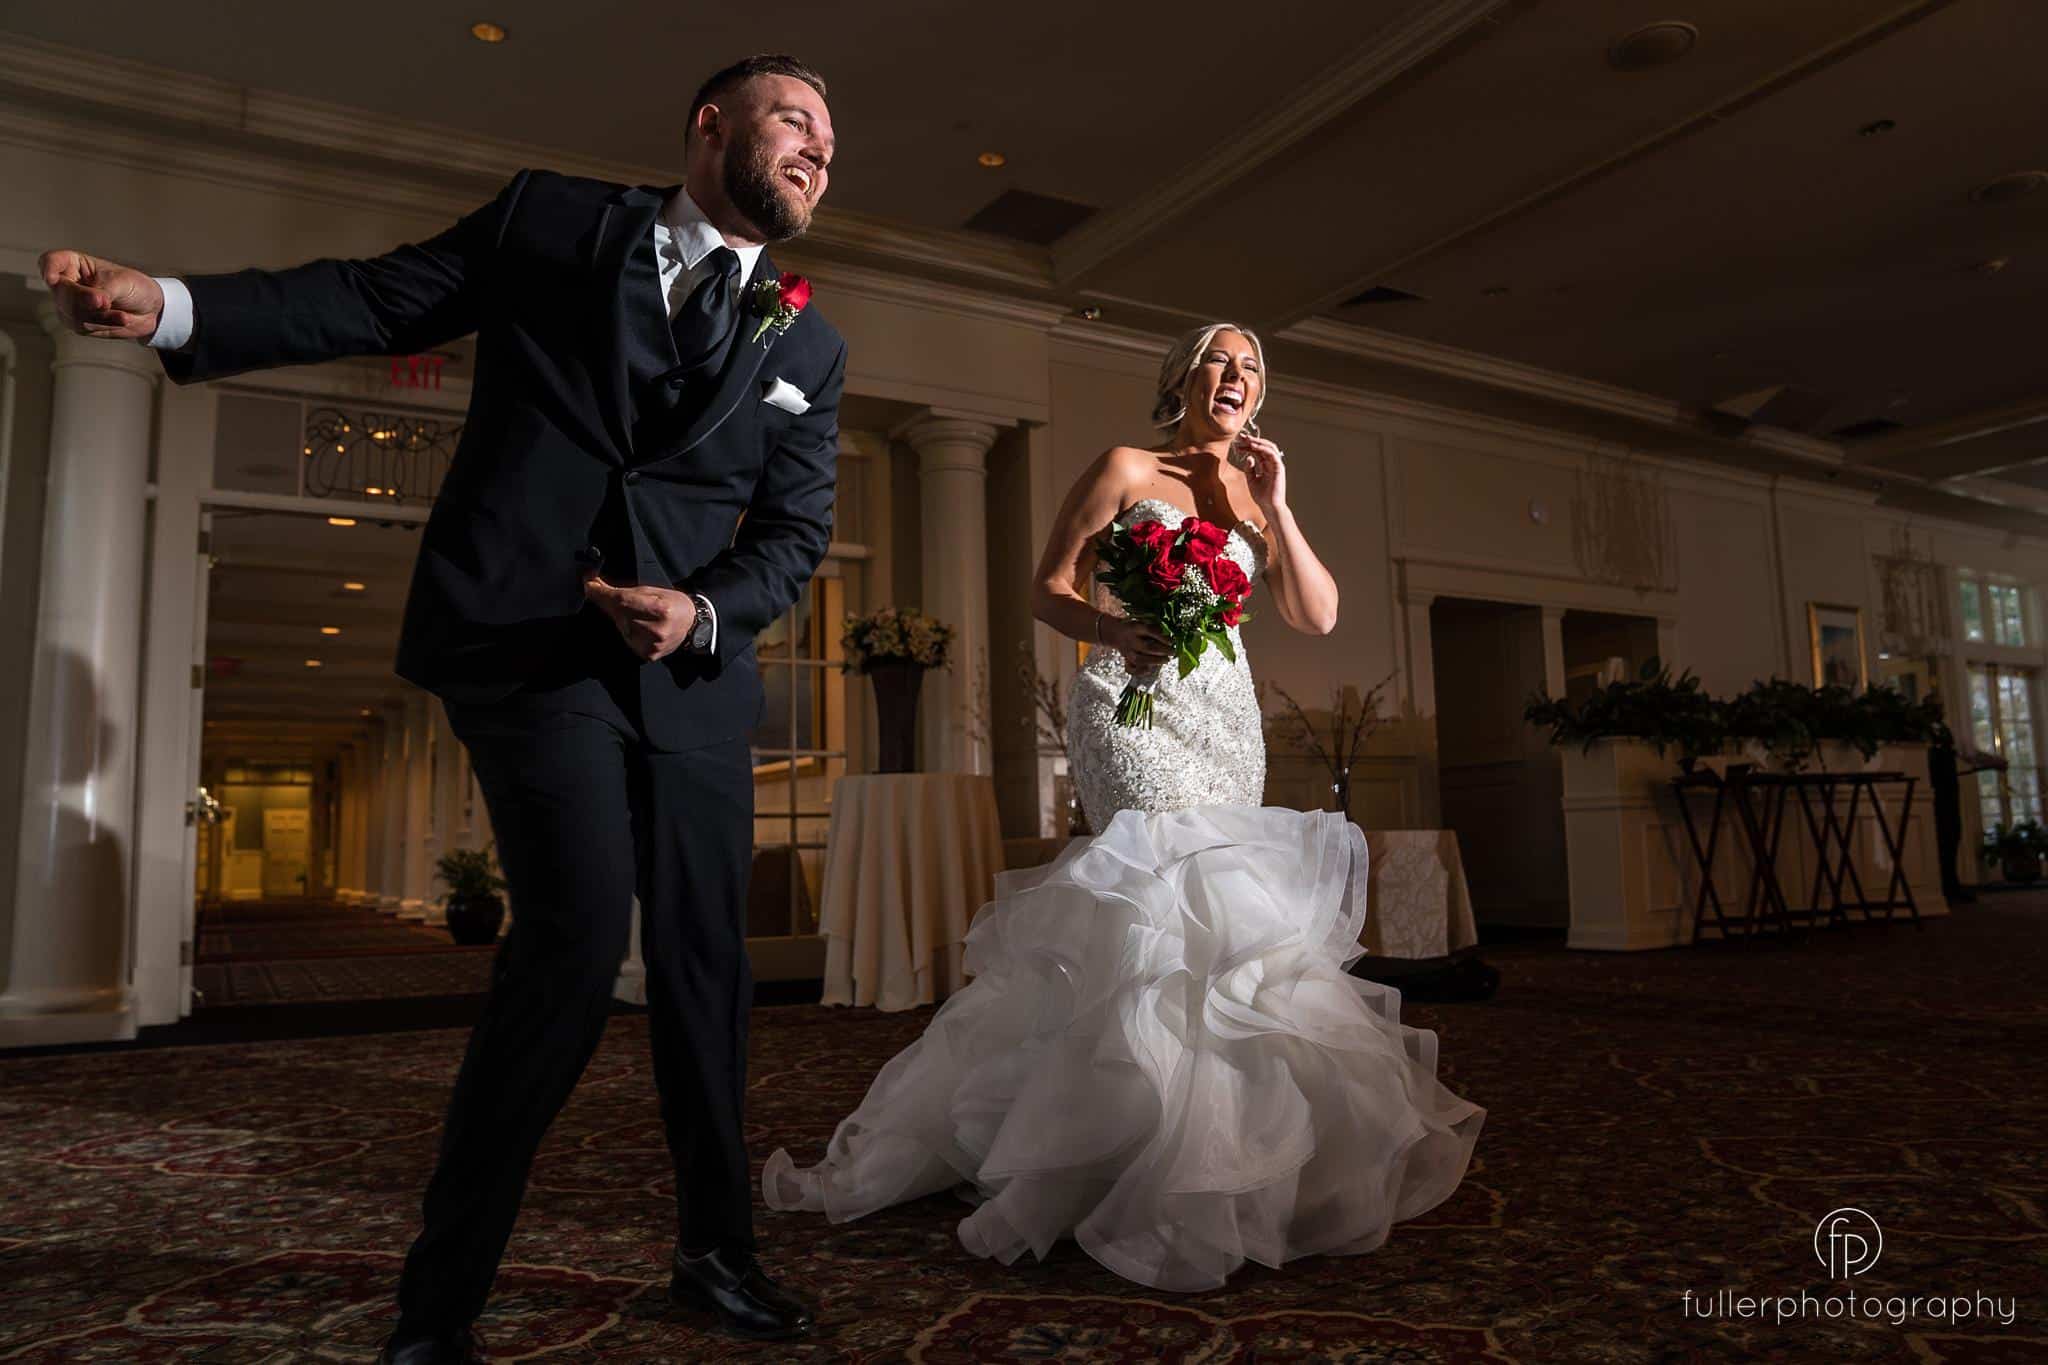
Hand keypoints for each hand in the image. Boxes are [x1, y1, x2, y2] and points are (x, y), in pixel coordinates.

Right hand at [40, 250, 165, 341]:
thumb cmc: (134, 287)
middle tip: (105, 301)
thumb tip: (91, 302)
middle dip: (83, 299)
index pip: (50, 261)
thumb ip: (103, 291)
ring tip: (122, 314)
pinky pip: (83, 327)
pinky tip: (122, 319)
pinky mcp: (78, 323)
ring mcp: (69, 305)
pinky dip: (105, 324)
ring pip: (71, 313)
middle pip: (60, 292)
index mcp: (73, 264)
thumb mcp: (121, 282)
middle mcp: (67, 283)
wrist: (151, 310)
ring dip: (100, 316)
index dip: (48, 269)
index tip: (53, 279)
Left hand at [582, 573, 696, 660]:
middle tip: (606, 594)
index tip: (588, 586)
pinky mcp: (648, 654)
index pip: (621, 600)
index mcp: (660, 609)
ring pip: (621, 627)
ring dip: (620, 618)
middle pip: (618, 614)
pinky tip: (638, 626)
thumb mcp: (653, 591)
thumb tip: (595, 585)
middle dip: (609, 603)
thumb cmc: (674, 603)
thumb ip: (626, 590)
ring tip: (634, 613)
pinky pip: (627, 639)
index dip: (601, 593)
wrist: (694, 625)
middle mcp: (656, 629)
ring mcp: (652, 645)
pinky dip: (628, 631)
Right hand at [1098, 614, 1170, 672]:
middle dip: (1162, 651)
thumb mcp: (1142, 620)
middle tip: (1173, 652)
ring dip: (1154, 661)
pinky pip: (1129, 668)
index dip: (1161, 637)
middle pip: (1146, 647)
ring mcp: (1127, 651)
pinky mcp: (1125, 659)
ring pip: (1139, 659)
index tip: (1171, 641)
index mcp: (1135, 627)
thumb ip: (1154, 626)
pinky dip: (1139, 672)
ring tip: (1166, 660)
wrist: (1114, 631)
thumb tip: (1168, 633)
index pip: (1149, 631)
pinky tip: (1149, 670)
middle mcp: (1130, 639)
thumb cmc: (1135, 626)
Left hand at [1233, 432, 1286, 513]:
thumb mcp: (1251, 480)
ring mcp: (1276, 465)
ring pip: (1269, 447)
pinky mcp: (1279, 468)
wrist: (1269, 506)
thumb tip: (1248, 457)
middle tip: (1242, 437)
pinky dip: (1263, 448)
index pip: (1258, 451)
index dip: (1248, 446)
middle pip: (1263, 447)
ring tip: (1247, 440)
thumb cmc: (1262, 496)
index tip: (1238, 443)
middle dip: (1253, 440)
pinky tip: (1254, 446)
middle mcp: (1272, 464)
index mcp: (1266, 466)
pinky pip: (1272, 454)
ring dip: (1258, 442)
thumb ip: (1249, 468)